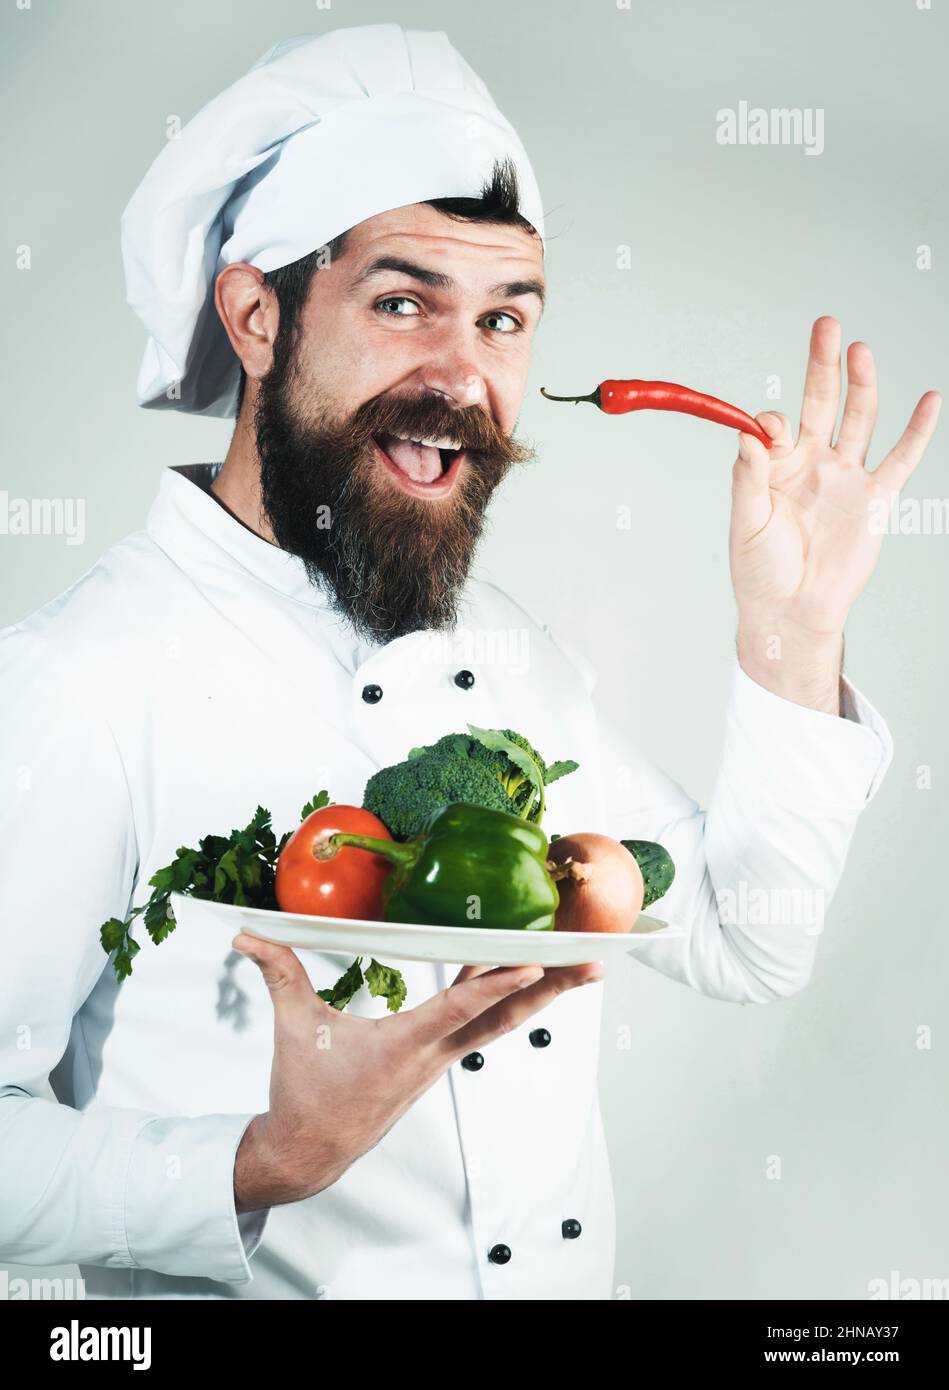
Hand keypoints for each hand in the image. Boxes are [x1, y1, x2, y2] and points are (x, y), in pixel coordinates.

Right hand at [231, 936, 602, 1212]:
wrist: (310, 1150)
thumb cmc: (305, 1093)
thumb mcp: (292, 1029)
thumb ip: (277, 974)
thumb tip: (248, 934)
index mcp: (403, 1046)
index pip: (457, 1009)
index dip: (496, 985)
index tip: (534, 965)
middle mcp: (432, 1053)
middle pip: (503, 1015)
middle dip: (550, 989)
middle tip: (592, 963)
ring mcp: (438, 1060)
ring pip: (499, 1022)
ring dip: (540, 995)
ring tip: (578, 968)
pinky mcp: (434, 1062)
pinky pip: (480, 1026)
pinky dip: (504, 1001)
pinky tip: (517, 978)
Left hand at [730, 316, 940, 708]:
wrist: (792, 610)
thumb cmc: (760, 570)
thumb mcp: (745, 524)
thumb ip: (748, 479)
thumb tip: (750, 436)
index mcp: (774, 467)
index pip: (775, 424)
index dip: (773, 421)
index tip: (771, 431)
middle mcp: (811, 463)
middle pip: (821, 402)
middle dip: (823, 365)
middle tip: (826, 324)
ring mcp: (845, 476)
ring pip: (859, 418)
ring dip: (862, 384)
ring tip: (860, 349)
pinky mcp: (874, 497)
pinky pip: (901, 458)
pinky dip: (917, 429)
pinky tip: (929, 398)